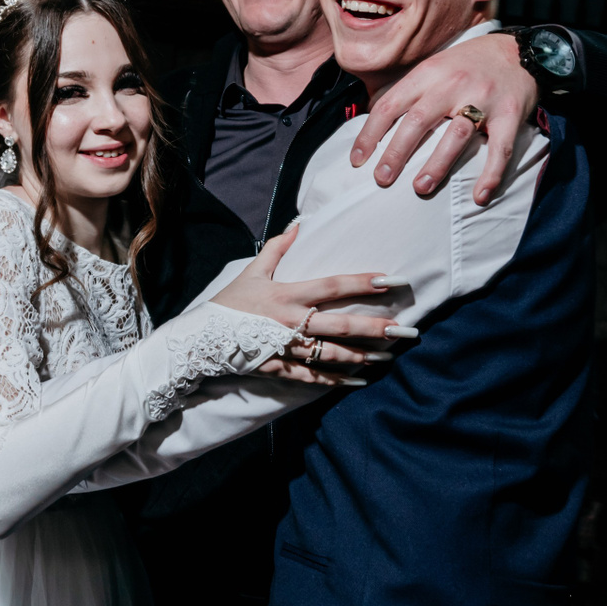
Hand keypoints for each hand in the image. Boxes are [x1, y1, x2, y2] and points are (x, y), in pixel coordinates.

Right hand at [211, 226, 401, 385]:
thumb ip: (278, 248)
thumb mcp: (251, 271)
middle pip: (340, 325)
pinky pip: (313, 377)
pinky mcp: (280, 369)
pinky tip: (359, 381)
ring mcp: (286, 348)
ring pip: (332, 355)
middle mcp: (290, 323)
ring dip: (363, 356)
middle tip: (405, 329)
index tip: (391, 279)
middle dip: (376, 328)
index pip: (332, 286)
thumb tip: (300, 225)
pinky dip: (337, 380)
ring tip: (389, 357)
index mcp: (287, 295)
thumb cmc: (228, 303)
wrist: (200, 340)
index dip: (362, 282)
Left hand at [350, 32, 535, 205]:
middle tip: (382, 179)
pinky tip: (479, 196)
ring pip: (456, 135)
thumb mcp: (434, 66)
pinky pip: (500, 148)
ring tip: (420, 188)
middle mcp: (453, 84)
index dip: (370, 134)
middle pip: (418, 121)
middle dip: (396, 152)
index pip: (391, 105)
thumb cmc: (468, 65)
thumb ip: (409, 91)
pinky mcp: (510, 114)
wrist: (520, 50)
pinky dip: (491, 174)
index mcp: (428, 73)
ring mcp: (483, 99)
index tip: (357, 160)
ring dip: (437, 164)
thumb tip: (374, 117)